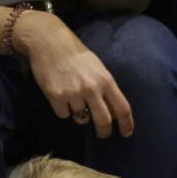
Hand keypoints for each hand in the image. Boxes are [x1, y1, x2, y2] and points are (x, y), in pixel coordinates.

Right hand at [13, 10, 132, 137]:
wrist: (50, 42)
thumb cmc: (78, 57)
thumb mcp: (100, 70)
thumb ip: (107, 90)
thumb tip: (113, 114)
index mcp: (107, 81)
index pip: (122, 109)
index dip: (126, 124)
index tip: (126, 134)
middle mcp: (92, 89)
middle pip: (104, 121)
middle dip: (104, 132)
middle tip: (102, 134)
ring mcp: (73, 93)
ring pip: (81, 119)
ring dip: (80, 115)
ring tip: (75, 101)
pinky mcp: (55, 96)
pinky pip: (63, 114)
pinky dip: (63, 110)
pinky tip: (61, 96)